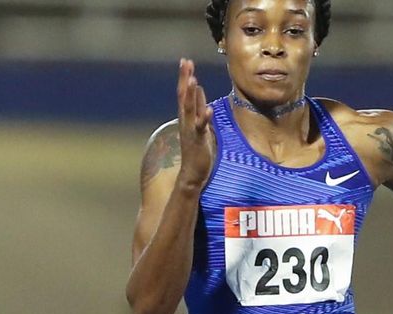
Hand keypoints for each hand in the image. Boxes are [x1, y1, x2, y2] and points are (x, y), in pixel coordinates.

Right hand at [174, 59, 215, 188]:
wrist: (192, 173)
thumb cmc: (197, 148)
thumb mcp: (199, 123)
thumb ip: (199, 106)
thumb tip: (199, 88)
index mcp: (186, 116)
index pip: (184, 93)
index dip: (185, 77)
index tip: (186, 61)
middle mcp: (185, 121)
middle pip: (184, 96)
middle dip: (185, 79)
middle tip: (185, 62)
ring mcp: (191, 130)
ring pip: (189, 110)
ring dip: (191, 95)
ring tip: (193, 80)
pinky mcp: (198, 141)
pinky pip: (201, 128)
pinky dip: (204, 118)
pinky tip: (209, 109)